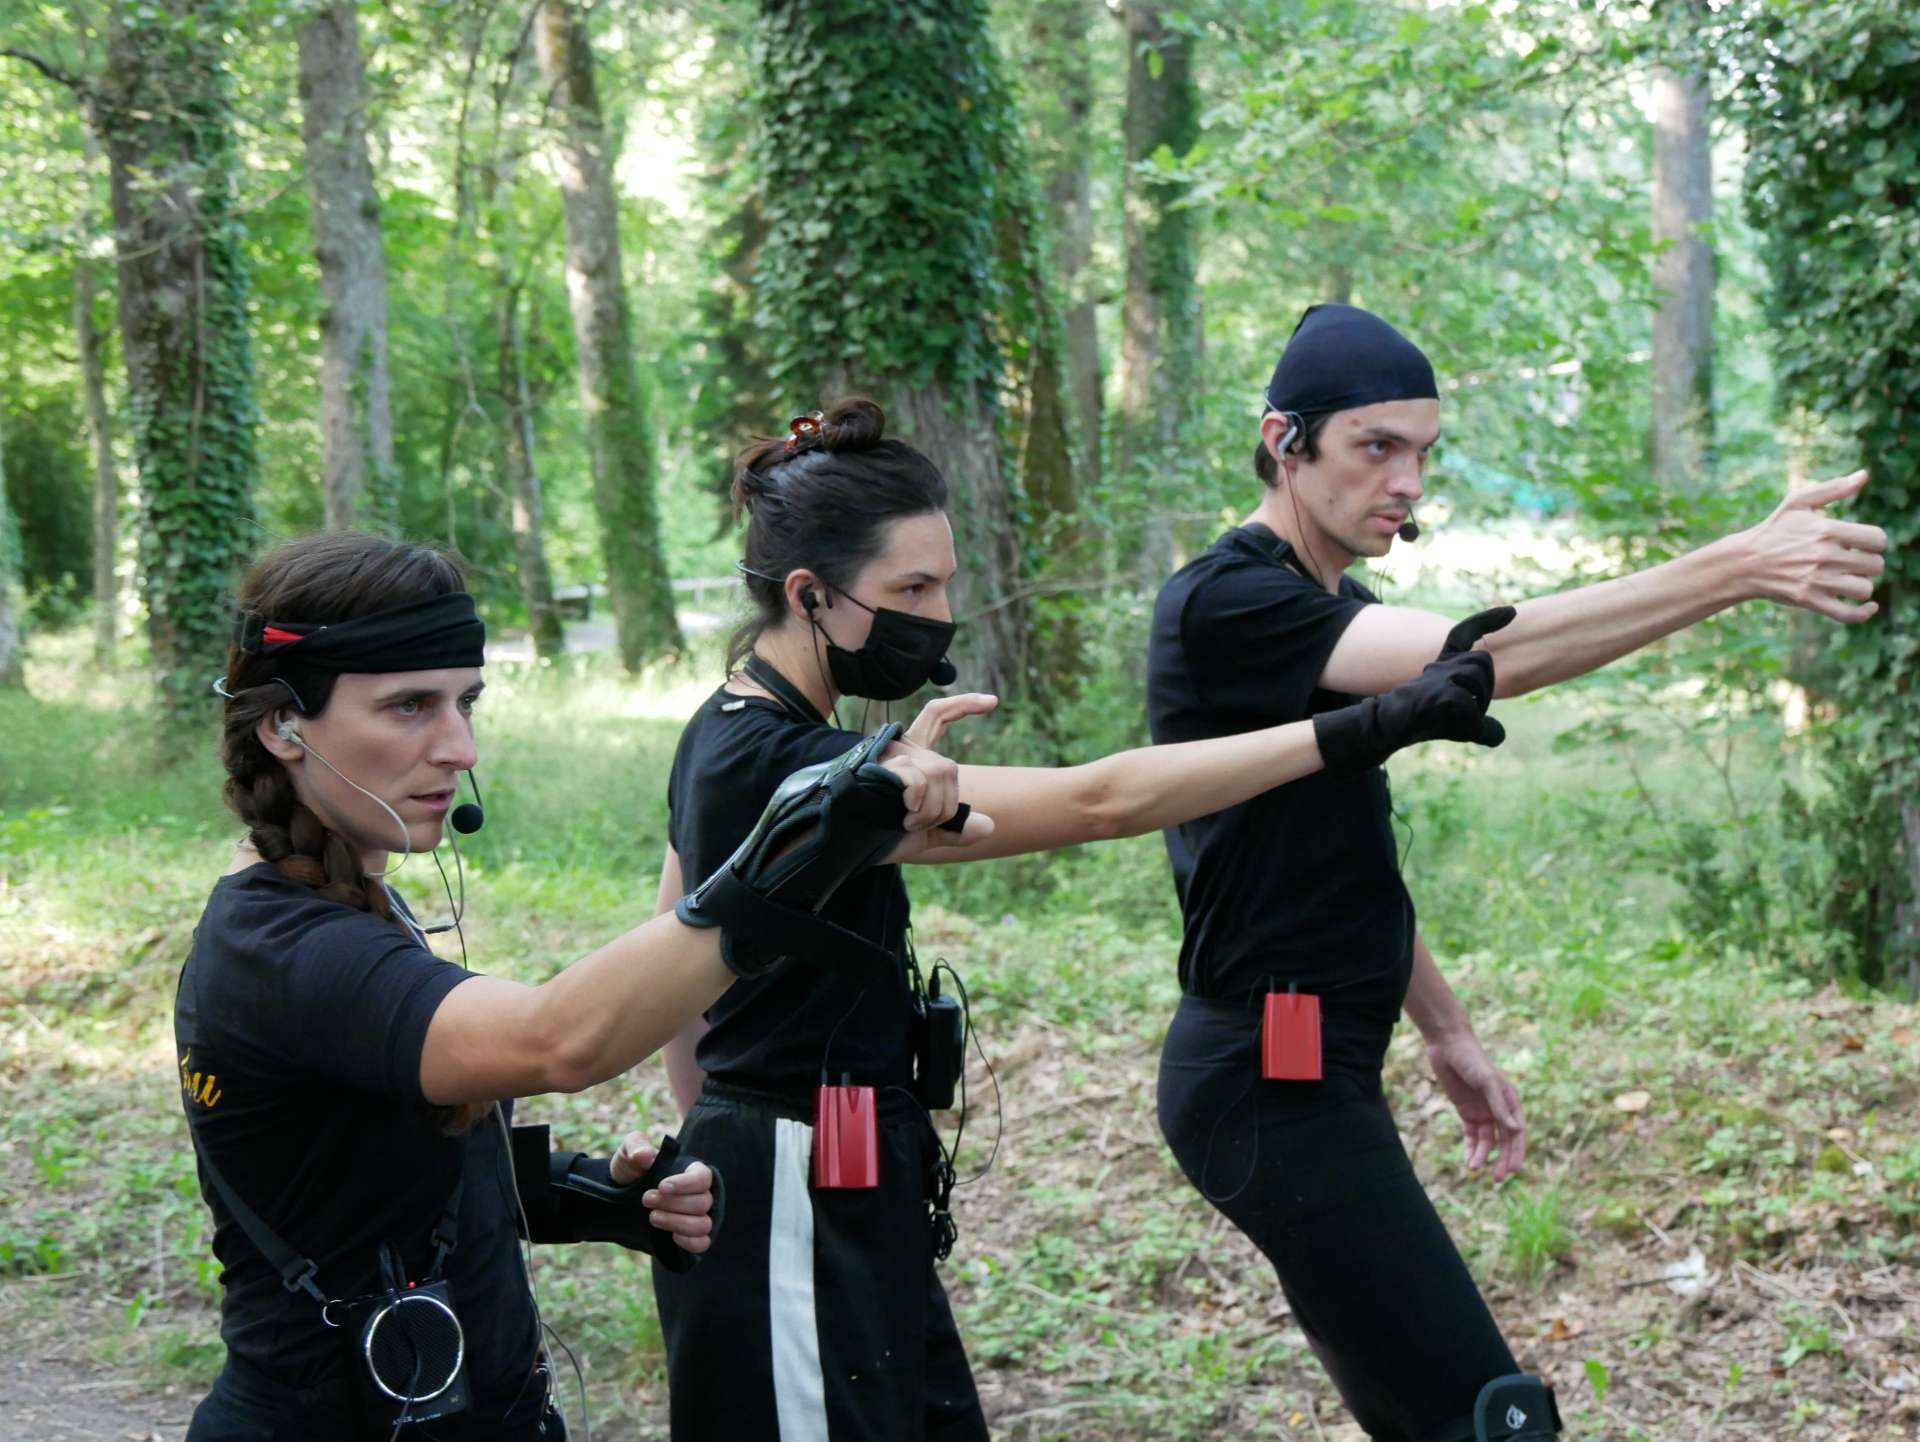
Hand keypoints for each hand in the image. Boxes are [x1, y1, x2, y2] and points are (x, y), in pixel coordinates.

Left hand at [610, 1133, 714, 1254]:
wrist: (619, 1196)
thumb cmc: (631, 1169)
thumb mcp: (629, 1153)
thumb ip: (636, 1146)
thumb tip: (644, 1155)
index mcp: (690, 1172)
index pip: (702, 1177)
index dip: (686, 1184)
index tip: (662, 1186)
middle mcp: (698, 1195)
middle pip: (702, 1202)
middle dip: (673, 1204)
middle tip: (646, 1199)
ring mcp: (695, 1217)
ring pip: (703, 1224)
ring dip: (678, 1223)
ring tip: (652, 1217)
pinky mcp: (688, 1237)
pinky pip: (702, 1243)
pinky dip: (690, 1242)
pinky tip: (671, 1237)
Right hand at [878, 693, 999, 857]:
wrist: (845, 845)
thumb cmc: (877, 837)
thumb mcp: (924, 835)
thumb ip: (955, 829)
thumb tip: (989, 825)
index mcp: (911, 755)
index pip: (937, 716)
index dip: (963, 705)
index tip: (993, 702)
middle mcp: (901, 747)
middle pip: (948, 767)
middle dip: (944, 805)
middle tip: (918, 824)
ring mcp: (890, 753)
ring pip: (938, 772)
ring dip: (931, 808)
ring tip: (908, 823)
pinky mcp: (879, 764)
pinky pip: (918, 777)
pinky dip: (919, 801)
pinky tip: (904, 814)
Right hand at [1313, 607, 1512, 771]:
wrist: (1386, 728)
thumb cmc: (1422, 724)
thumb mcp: (1457, 724)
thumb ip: (1479, 725)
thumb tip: (1497, 734)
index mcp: (1444, 664)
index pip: (1462, 634)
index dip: (1485, 620)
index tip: (1511, 612)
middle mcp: (1440, 664)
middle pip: (1482, 661)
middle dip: (1484, 688)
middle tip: (1465, 711)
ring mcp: (1437, 676)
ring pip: (1478, 683)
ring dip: (1476, 707)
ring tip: (1453, 718)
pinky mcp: (1436, 693)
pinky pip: (1469, 708)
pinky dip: (1469, 726)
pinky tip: (1450, 728)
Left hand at [1425, 1032, 1525, 1182]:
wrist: (1448, 1045)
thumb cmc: (1472, 1059)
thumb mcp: (1487, 1081)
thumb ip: (1499, 1105)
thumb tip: (1515, 1130)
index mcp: (1510, 1101)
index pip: (1518, 1132)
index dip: (1517, 1152)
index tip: (1514, 1170)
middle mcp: (1499, 1108)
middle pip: (1504, 1141)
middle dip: (1503, 1160)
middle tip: (1497, 1179)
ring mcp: (1483, 1111)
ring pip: (1486, 1141)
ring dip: (1483, 1156)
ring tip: (1474, 1169)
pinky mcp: (1466, 1111)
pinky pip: (1471, 1135)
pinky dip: (1471, 1148)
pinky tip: (1469, 1161)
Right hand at [1739, 469, 1885, 620]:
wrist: (1744, 562)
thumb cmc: (1774, 530)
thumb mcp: (1798, 502)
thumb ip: (1834, 488)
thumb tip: (1864, 475)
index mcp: (1827, 530)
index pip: (1877, 539)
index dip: (1875, 542)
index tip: (1861, 544)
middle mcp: (1824, 556)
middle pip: (1875, 565)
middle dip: (1867, 563)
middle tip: (1851, 562)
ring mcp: (1817, 580)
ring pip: (1864, 588)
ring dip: (1861, 584)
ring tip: (1848, 578)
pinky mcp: (1809, 600)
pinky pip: (1849, 613)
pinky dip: (1864, 612)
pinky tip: (1869, 606)